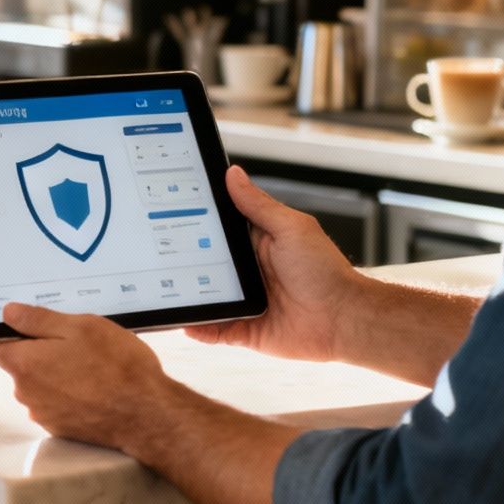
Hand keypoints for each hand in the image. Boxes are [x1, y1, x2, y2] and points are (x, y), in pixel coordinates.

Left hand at [0, 303, 180, 451]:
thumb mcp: (80, 327)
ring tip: (90, 363)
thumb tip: (9, 314)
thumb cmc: (116, 367)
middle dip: (39, 351)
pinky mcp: (62, 428)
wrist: (147, 414)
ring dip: (56, 372)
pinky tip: (94, 384)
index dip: (5, 333)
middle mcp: (27, 393)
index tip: (23, 325)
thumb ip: (38, 320)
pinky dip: (69, 392)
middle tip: (73, 340)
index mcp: (25, 365)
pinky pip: (57, 402)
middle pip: (19, 365)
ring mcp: (44, 414)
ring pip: (40, 384)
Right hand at [184, 166, 368, 362]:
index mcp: (257, 243)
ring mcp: (246, 301)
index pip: (219, 231)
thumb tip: (233, 174)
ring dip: (188, 296)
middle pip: (206, 264)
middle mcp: (249, 272)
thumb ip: (258, 205)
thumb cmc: (326, 271)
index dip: (196, 225)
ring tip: (165, 290)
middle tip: (158, 254)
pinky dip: (200, 328)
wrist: (345, 318)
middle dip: (185, 261)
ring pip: (207, 297)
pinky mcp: (247, 329)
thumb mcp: (290, 228)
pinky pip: (216, 329)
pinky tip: (185, 323)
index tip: (170, 214)